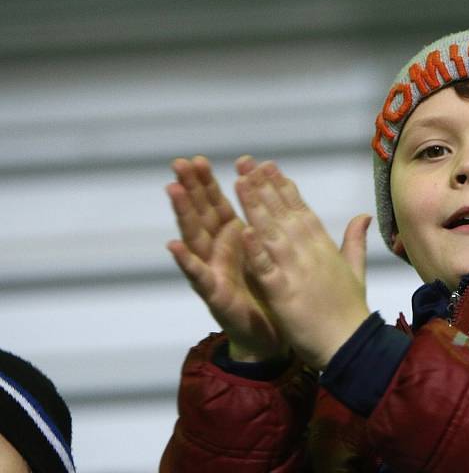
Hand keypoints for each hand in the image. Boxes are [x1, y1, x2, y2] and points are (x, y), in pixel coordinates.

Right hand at [166, 155, 287, 362]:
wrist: (270, 335)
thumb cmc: (267, 291)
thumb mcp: (266, 251)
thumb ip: (262, 223)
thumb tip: (264, 193)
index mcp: (233, 239)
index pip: (217, 204)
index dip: (207, 183)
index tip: (198, 159)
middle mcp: (217, 252)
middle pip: (201, 215)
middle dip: (190, 189)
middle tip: (178, 163)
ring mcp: (212, 272)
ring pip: (195, 238)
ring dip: (184, 214)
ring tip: (173, 190)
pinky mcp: (214, 295)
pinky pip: (199, 276)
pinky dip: (187, 261)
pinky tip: (174, 245)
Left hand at [235, 161, 371, 370]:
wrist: (351, 344)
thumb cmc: (350, 310)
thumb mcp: (355, 270)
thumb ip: (355, 240)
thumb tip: (363, 215)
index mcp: (324, 247)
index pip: (301, 210)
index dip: (284, 188)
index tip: (269, 166)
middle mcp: (311, 253)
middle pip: (284, 214)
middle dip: (264, 187)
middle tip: (247, 163)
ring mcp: (297, 271)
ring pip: (272, 233)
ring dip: (255, 207)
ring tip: (240, 182)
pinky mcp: (284, 293)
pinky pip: (266, 268)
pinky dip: (255, 250)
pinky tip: (243, 231)